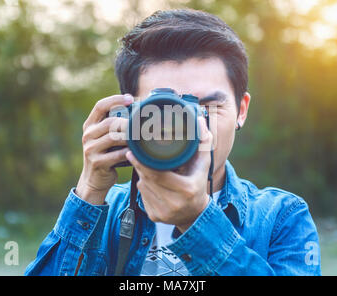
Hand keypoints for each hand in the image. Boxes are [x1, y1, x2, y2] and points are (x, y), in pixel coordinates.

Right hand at [75, 94, 133, 203]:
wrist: (94, 180)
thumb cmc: (106, 155)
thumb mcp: (105, 138)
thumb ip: (115, 125)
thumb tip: (139, 109)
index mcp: (90, 125)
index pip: (100, 106)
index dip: (115, 99)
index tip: (130, 98)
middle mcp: (88, 135)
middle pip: (110, 122)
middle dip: (128, 122)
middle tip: (143, 123)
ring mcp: (90, 149)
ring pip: (114, 137)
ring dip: (130, 137)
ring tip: (143, 137)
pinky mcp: (97, 163)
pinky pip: (117, 155)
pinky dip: (129, 153)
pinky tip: (137, 152)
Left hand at [125, 116, 213, 231]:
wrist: (196, 214)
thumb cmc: (198, 184)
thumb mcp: (203, 164)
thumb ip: (202, 142)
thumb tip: (198, 120)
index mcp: (186, 190)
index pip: (157, 174)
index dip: (142, 163)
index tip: (133, 153)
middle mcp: (174, 203)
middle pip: (148, 179)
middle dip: (141, 167)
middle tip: (136, 156)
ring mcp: (163, 212)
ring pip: (143, 187)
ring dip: (143, 176)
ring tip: (150, 170)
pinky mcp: (154, 217)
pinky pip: (143, 197)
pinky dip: (144, 188)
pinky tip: (152, 185)